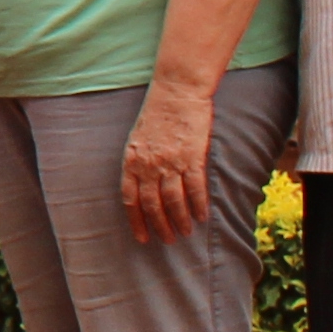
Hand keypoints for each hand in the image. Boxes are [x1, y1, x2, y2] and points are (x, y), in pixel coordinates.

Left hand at [118, 84, 215, 245]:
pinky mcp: (192, 157)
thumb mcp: (138, 138)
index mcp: (131, 160)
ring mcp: (170, 162)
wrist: (177, 91)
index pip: (130, 198)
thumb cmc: (157, 114)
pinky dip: (198, 205)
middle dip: (160, 226)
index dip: (136, 220)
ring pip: (174, 200)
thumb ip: (139, 162)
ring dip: (180, 220)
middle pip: (152, 204)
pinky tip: (202, 216)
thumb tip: (143, 186)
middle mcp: (148, 164)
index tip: (142, 238)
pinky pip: (195, 188)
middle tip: (168, 240)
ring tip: (186, 232)